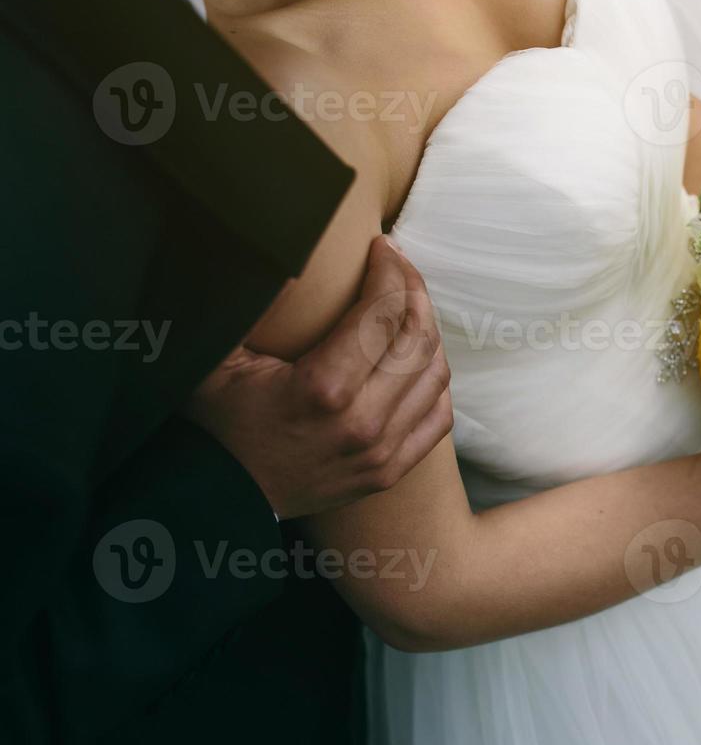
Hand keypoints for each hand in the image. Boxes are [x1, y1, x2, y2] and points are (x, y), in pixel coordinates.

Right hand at [187, 237, 453, 519]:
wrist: (225, 498)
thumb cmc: (219, 420)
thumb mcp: (217, 359)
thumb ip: (249, 305)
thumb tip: (277, 247)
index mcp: (323, 389)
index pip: (382, 313)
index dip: (390, 270)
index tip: (382, 246)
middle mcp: (362, 422)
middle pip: (417, 337)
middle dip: (414, 290)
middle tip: (399, 266)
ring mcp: (381, 451)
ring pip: (435, 373)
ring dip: (428, 330)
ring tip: (408, 305)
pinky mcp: (390, 470)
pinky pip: (438, 415)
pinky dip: (435, 380)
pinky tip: (417, 356)